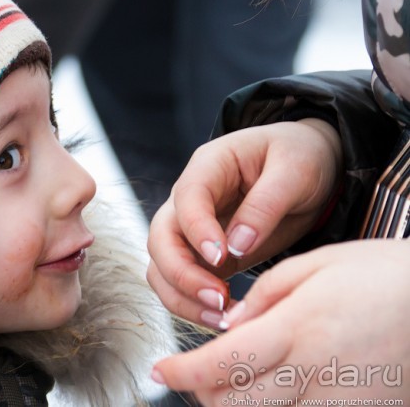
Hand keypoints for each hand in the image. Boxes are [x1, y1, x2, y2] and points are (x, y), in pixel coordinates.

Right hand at [147, 119, 341, 327]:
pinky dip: (194, 305)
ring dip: (182, 296)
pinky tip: (225, 318)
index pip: (186, 199)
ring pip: (162, 266)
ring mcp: (192, 229)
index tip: (222, 258)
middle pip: (160, 237)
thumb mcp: (295, 169)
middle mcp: (189, 199)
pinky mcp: (204, 256)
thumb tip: (237, 246)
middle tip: (218, 300)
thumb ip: (265, 205)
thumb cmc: (301, 156)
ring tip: (222, 319)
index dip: (197, 230)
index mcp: (209, 166)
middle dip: (181, 273)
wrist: (314, 167)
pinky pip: (182, 283)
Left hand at [152, 240, 409, 403]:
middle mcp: (317, 374)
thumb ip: (265, 296)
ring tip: (233, 380)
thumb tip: (229, 324)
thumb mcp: (317, 266)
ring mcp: (342, 403)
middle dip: (205, 394)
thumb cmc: (384, 276)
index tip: (161, 369)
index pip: (222, 364)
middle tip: (197, 374)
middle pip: (236, 405)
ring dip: (238, 405)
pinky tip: (277, 389)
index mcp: (300, 329)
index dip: (183, 372)